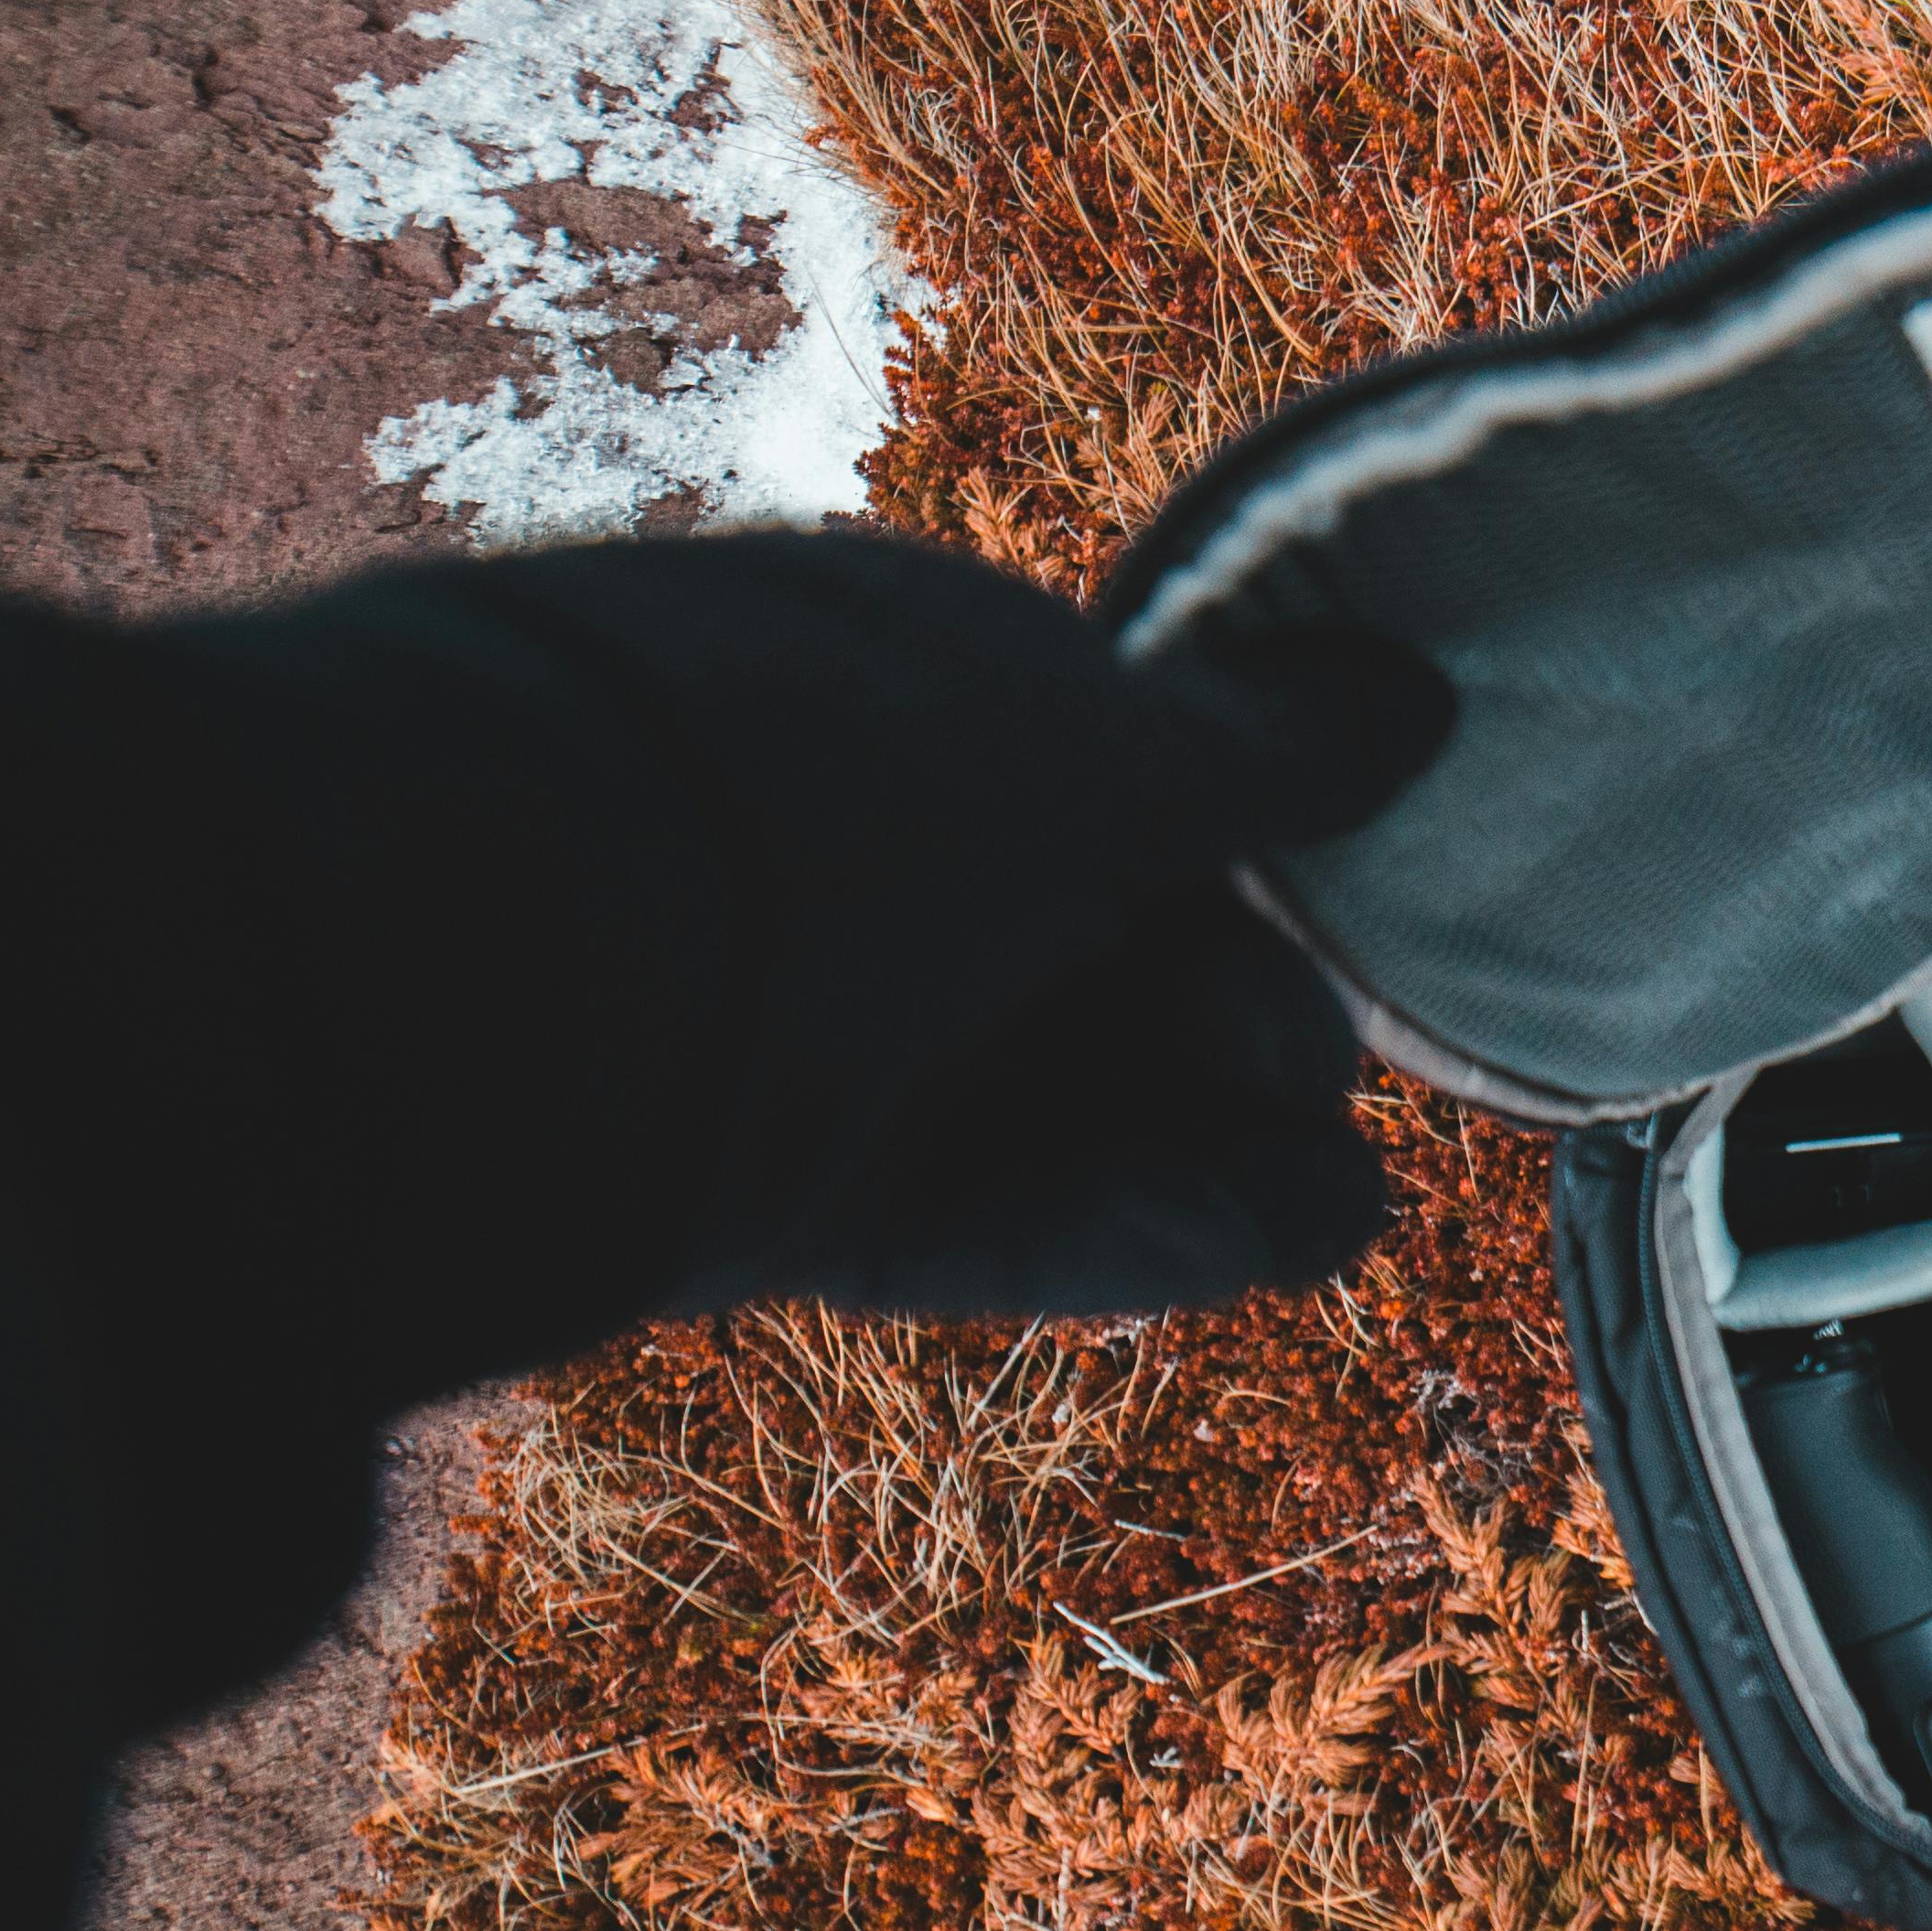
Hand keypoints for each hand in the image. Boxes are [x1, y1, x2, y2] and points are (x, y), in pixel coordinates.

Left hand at [0, 527, 1455, 1407]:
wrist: (516, 960)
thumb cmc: (832, 788)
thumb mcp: (1091, 750)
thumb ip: (1261, 754)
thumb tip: (1415, 700)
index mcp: (898, 685)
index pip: (1115, 779)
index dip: (1251, 860)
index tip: (1355, 914)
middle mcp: (849, 854)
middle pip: (1097, 957)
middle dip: (1238, 1024)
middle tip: (1317, 1075)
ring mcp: (810, 1035)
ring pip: (1057, 1100)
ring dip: (1213, 1153)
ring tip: (1341, 1209)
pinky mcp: (779, 1197)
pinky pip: (988, 1217)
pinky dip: (1136, 1236)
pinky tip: (1277, 1245)